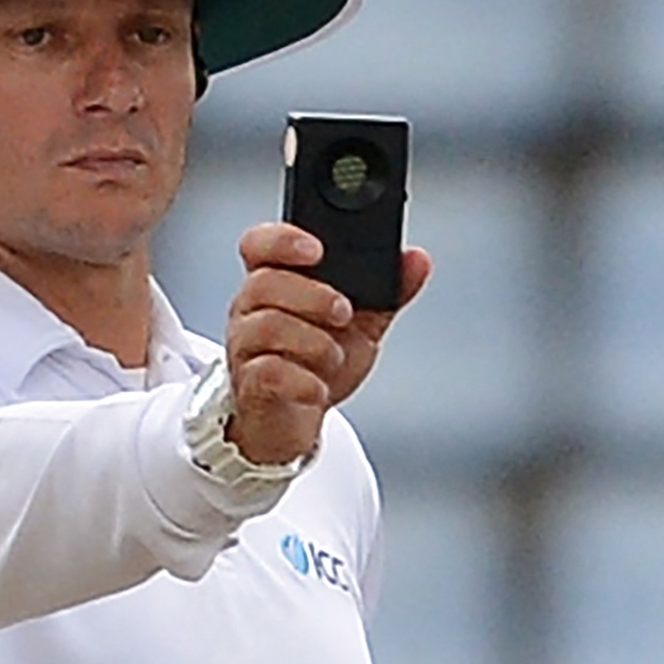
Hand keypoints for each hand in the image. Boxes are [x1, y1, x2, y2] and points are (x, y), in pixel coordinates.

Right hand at [224, 221, 430, 465]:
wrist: (298, 424)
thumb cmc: (318, 366)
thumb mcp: (361, 326)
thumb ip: (387, 293)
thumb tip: (417, 260)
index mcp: (276, 284)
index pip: (259, 245)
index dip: (282, 239)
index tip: (318, 250)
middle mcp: (251, 311)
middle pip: (263, 283)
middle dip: (312, 295)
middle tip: (344, 313)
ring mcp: (246, 348)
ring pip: (266, 326)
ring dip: (312, 340)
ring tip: (334, 355)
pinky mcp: (251, 387)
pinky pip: (268, 373)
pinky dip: (302, 380)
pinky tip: (319, 387)